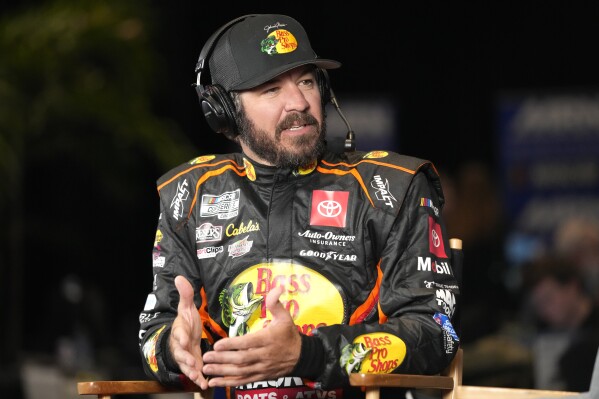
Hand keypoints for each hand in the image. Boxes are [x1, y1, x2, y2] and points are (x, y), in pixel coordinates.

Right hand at [169, 275, 208, 389]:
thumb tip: (180, 277)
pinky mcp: (192, 364)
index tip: (185, 339)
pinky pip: (194, 372)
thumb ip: (185, 294)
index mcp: (180, 330)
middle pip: (180, 352)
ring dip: (192, 372)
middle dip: (185, 358)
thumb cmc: (186, 322)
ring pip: (186, 365)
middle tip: (192, 362)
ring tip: (199, 378)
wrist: (184, 336)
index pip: (179, 332)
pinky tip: (205, 385)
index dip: (181, 336)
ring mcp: (185, 356)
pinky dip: (199, 379)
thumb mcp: (186, 307)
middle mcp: (180, 345)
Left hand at [202, 285, 301, 386]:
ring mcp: (262, 368)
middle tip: (206, 357)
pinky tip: (215, 382)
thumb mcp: (285, 317)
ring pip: (240, 372)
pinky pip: (243, 381)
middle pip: (241, 359)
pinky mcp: (260, 376)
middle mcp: (264, 355)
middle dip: (222, 359)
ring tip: (206, 369)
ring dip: (222, 372)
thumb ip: (276, 303)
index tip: (217, 345)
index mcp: (268, 339)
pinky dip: (228, 382)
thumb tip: (277, 287)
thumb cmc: (289, 334)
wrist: (301, 356)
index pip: (248, 343)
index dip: (232, 344)